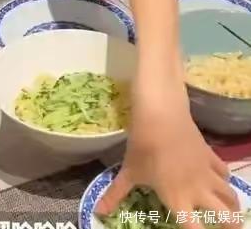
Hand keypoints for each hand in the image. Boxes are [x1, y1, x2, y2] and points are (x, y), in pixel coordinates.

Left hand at [96, 77, 240, 228]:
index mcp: (177, 199)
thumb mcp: (128, 171)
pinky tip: (220, 180)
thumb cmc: (143, 145)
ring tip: (228, 211)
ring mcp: (207, 172)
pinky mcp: (210, 155)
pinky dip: (225, 180)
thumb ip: (115, 194)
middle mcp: (198, 190)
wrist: (161, 113)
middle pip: (227, 218)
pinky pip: (224, 172)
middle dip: (230, 226)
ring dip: (231, 206)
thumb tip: (98, 212)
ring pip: (231, 196)